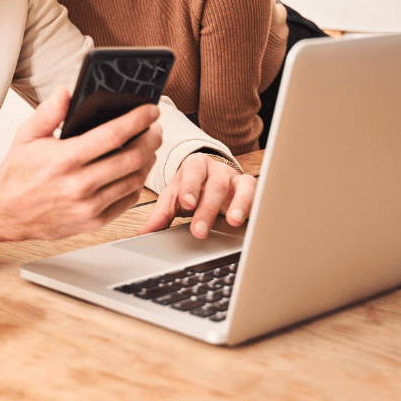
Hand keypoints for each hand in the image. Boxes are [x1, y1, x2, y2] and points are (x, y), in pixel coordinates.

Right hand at [0, 85, 162, 243]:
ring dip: (148, 161)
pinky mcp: (92, 222)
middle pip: (131, 158)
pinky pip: (127, 201)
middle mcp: (79, 184)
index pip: (112, 134)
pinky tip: (136, 170)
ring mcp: (88, 206)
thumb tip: (66, 91)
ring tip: (148, 147)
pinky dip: (137, 183)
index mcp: (65, 159)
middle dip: (150, 139)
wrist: (4, 212)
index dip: (138, 120)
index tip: (150, 111)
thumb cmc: (18, 172)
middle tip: (155, 128)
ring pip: (134, 180)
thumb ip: (48, 112)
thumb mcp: (26, 135)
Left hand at [138, 154, 256, 237]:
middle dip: (207, 208)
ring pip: (240, 185)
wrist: (211, 180)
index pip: (193, 171)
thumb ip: (161, 214)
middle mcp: (216, 169)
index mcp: (194, 166)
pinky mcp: (250, 188)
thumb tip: (143, 234)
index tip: (186, 203)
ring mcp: (235, 178)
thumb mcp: (174, 197)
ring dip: (238, 204)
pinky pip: (257, 192)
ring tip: (233, 221)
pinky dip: (254, 204)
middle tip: (200, 230)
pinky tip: (250, 219)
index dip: (190, 186)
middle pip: (215, 184)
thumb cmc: (192, 189)